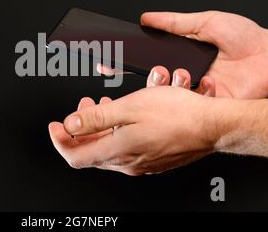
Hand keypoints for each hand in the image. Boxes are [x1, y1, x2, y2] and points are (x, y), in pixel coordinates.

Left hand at [49, 86, 217, 174]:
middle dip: (80, 128)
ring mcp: (142, 162)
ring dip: (100, 127)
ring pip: (108, 148)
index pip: (74, 156)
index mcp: (117, 151)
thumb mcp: (129, 108)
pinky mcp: (153, 158)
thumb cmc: (177, 115)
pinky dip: (117, 131)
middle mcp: (127, 162)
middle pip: (90, 151)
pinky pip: (126, 147)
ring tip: (103, 104)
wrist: (213, 125)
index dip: (59, 141)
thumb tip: (70, 125)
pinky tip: (124, 115)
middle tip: (83, 106)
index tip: (54, 126)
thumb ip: (95, 118)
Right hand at [100, 11, 267, 98]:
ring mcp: (194, 92)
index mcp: (180, 56)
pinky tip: (208, 81)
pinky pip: (190, 105)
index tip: (107, 59)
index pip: (145, 60)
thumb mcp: (205, 21)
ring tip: (186, 72)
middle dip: (147, 78)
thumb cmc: (244, 38)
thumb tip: (147, 18)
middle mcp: (184, 75)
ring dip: (172, 85)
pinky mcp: (207, 105)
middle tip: (155, 71)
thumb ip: (174, 22)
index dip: (125, 60)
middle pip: (153, 80)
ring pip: (169, 96)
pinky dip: (196, 94)